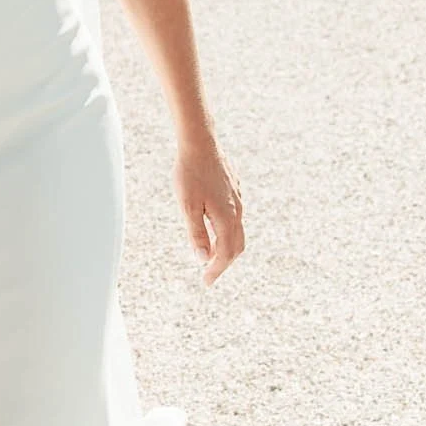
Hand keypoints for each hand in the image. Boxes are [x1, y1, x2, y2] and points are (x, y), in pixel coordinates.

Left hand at [176, 138, 243, 284]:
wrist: (200, 143)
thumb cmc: (190, 174)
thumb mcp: (187, 206)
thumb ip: (196, 233)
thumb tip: (202, 259)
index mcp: (226, 218)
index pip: (225, 253)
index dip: (216, 271)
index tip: (206, 282)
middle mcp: (237, 211)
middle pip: (237, 246)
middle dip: (224, 263)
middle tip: (209, 274)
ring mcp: (238, 200)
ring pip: (237, 232)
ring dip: (226, 248)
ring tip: (210, 256)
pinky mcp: (235, 191)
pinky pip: (235, 218)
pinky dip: (227, 232)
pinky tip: (213, 229)